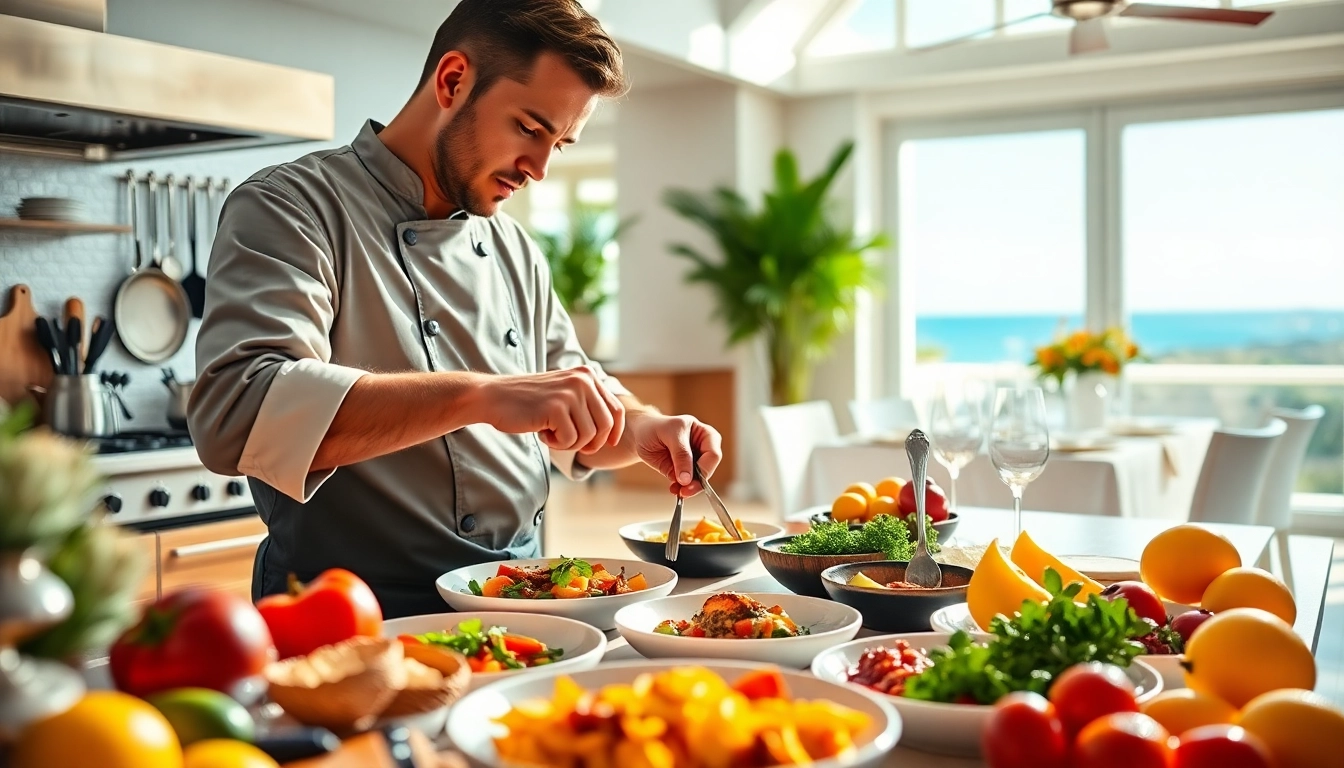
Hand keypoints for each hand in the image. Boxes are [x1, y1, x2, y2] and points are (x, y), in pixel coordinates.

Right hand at [473, 367, 624, 452]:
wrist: (494, 397)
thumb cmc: (528, 402)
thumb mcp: (564, 395)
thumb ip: (587, 404)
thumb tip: (613, 430)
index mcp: (586, 375)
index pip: (616, 409)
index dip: (615, 431)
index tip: (609, 444)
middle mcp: (582, 380)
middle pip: (606, 425)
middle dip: (592, 442)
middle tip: (571, 443)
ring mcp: (570, 393)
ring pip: (589, 436)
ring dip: (570, 443)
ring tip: (552, 432)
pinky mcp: (556, 407)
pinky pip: (570, 440)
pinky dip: (557, 444)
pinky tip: (543, 433)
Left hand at [629, 412, 723, 496]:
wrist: (640, 434)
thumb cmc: (655, 427)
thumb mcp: (668, 433)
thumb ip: (680, 454)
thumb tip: (687, 478)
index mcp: (706, 434)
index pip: (713, 454)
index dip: (704, 468)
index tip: (690, 478)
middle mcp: (703, 450)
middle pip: (708, 470)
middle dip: (696, 482)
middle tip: (685, 491)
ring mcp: (693, 463)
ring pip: (699, 480)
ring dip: (688, 488)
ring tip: (676, 490)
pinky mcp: (683, 473)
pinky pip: (686, 485)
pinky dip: (681, 489)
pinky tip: (674, 489)